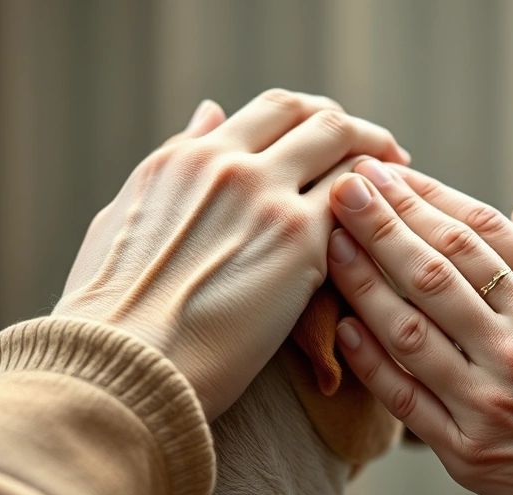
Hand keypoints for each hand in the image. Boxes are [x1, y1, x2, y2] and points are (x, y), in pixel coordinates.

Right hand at [52, 90, 408, 419]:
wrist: (120, 367)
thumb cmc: (110, 313)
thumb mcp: (127, 214)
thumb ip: (177, 159)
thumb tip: (211, 112)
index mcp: (185, 158)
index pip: (271, 111)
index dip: (314, 119)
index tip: (336, 138)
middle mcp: (229, 165)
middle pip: (315, 117)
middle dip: (356, 129)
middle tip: (385, 156)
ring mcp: (266, 199)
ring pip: (345, 152)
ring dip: (379, 164)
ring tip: (402, 187)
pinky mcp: (299, 245)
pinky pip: (356, 205)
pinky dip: (379, 208)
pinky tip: (393, 228)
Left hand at [325, 160, 512, 494]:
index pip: (478, 234)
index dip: (428, 197)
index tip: (391, 174)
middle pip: (435, 267)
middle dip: (383, 219)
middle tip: (344, 183)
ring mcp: (492, 398)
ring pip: (410, 326)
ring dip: (364, 278)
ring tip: (329, 239)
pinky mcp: (471, 452)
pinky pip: (408, 399)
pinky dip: (372, 362)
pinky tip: (344, 326)